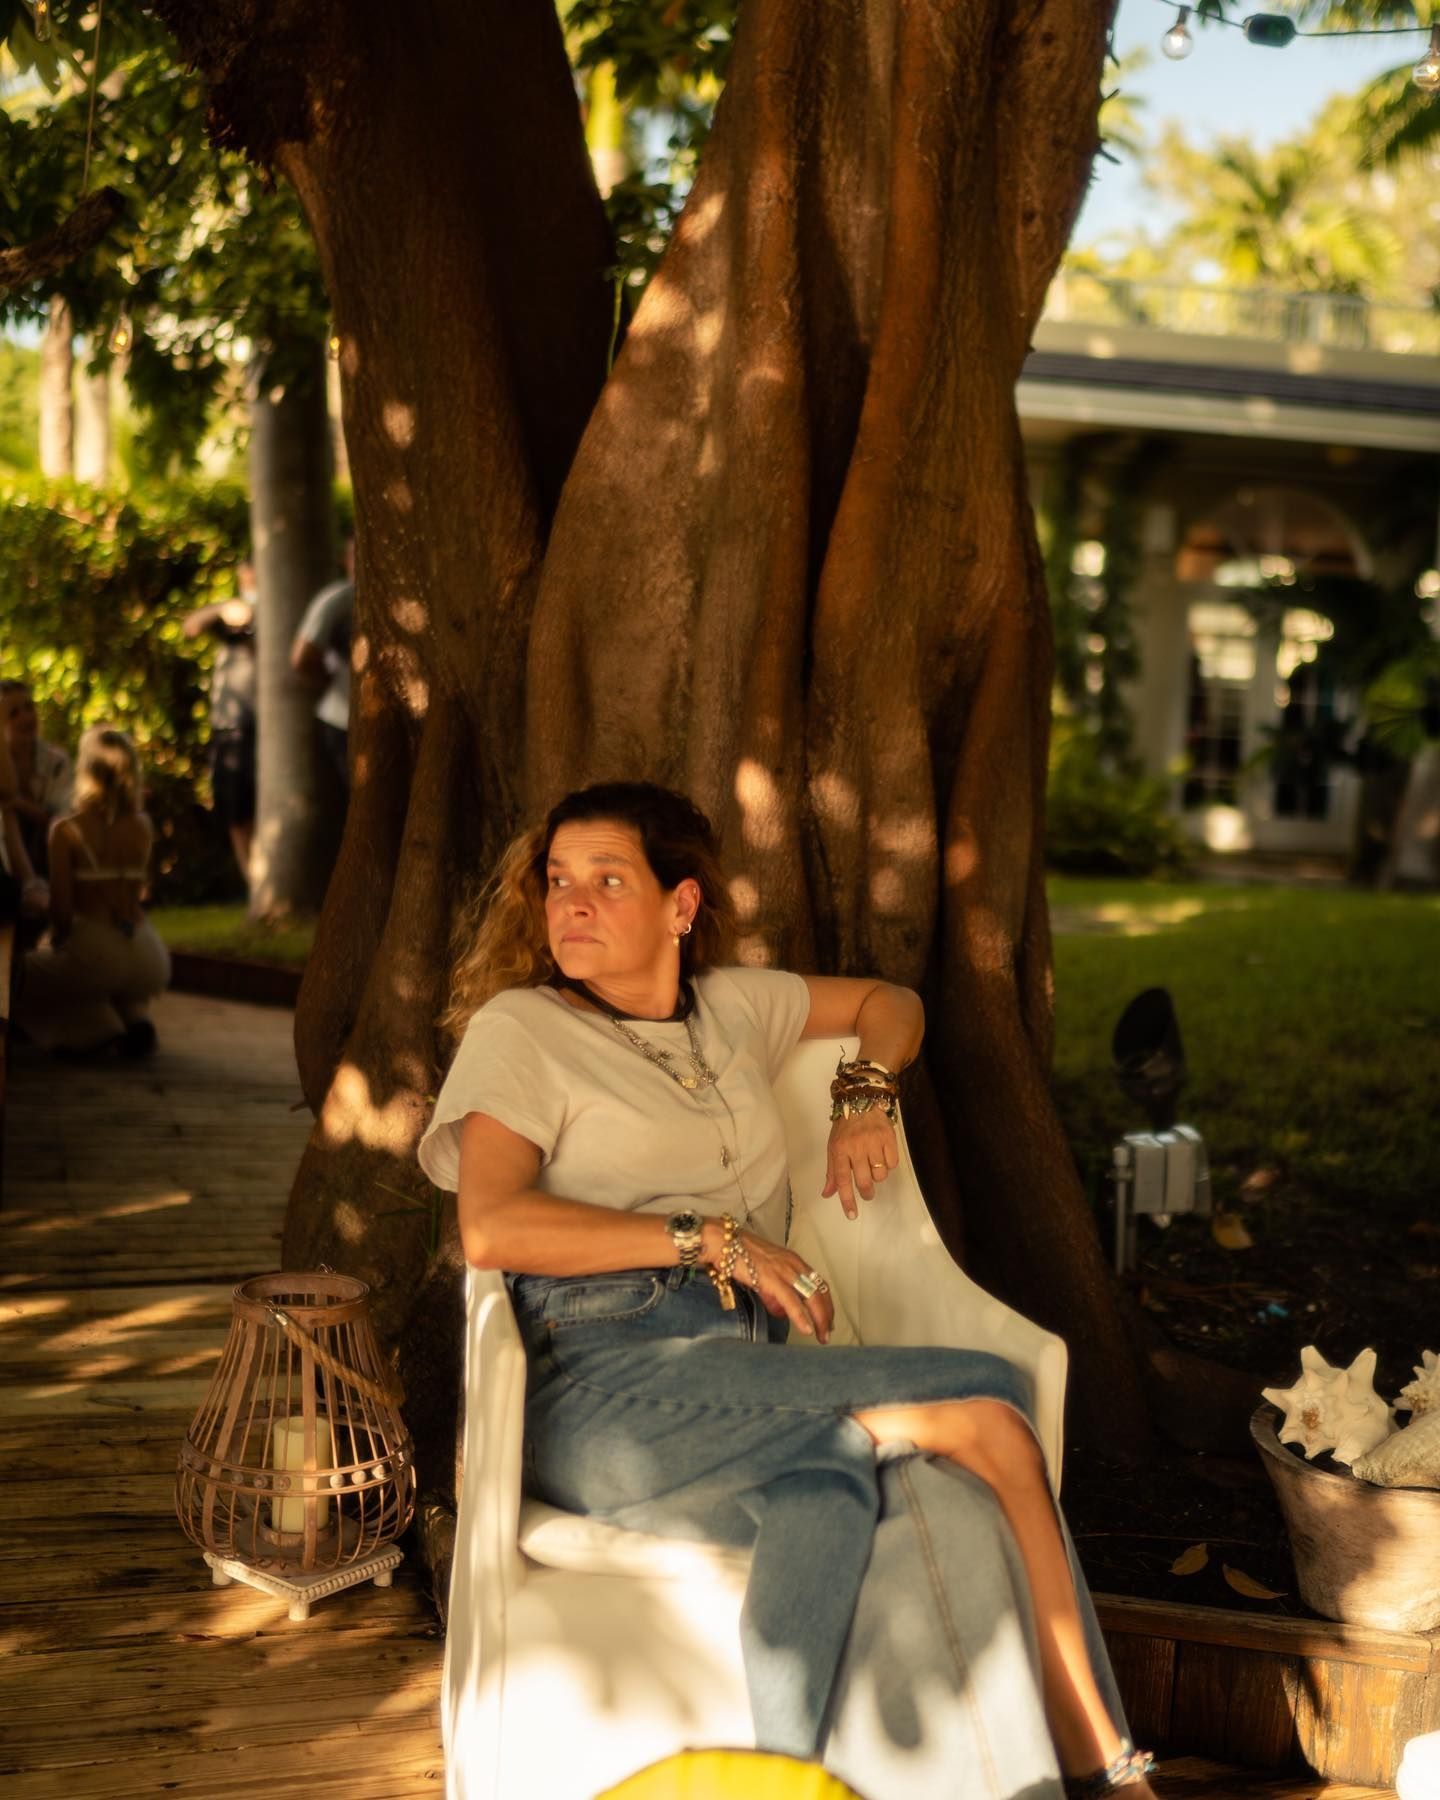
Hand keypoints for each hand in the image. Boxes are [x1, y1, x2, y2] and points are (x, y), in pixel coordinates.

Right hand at [704, 1221, 833, 1342]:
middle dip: (827, 1315)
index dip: (826, 1304)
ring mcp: (784, 1271)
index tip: (828, 1320)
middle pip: (820, 1292)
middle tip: (827, 1333)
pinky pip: (791, 1301)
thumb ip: (776, 1293)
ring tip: (822, 1336)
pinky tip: (806, 1329)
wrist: (723, 1241)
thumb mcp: (765, 1274)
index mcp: (794, 1261)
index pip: (819, 1284)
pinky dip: (801, 1317)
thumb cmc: (741, 1255)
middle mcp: (794, 1265)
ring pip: (811, 1298)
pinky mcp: (771, 1278)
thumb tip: (783, 1312)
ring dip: (819, 1319)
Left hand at [822, 1110, 897, 1218]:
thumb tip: (828, 1194)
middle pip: (864, 1181)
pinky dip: (889, 1165)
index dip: (847, 1199)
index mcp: (839, 1149)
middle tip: (867, 1193)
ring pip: (880, 1174)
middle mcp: (856, 1147)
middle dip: (866, 1192)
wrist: (862, 1100)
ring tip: (873, 1165)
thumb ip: (832, 1172)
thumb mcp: (833, 1147)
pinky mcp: (889, 1138)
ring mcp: (874, 1142)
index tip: (852, 1215)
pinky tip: (883, 1156)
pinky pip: (893, 1164)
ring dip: (877, 1176)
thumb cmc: (845, 1128)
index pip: (842, 1179)